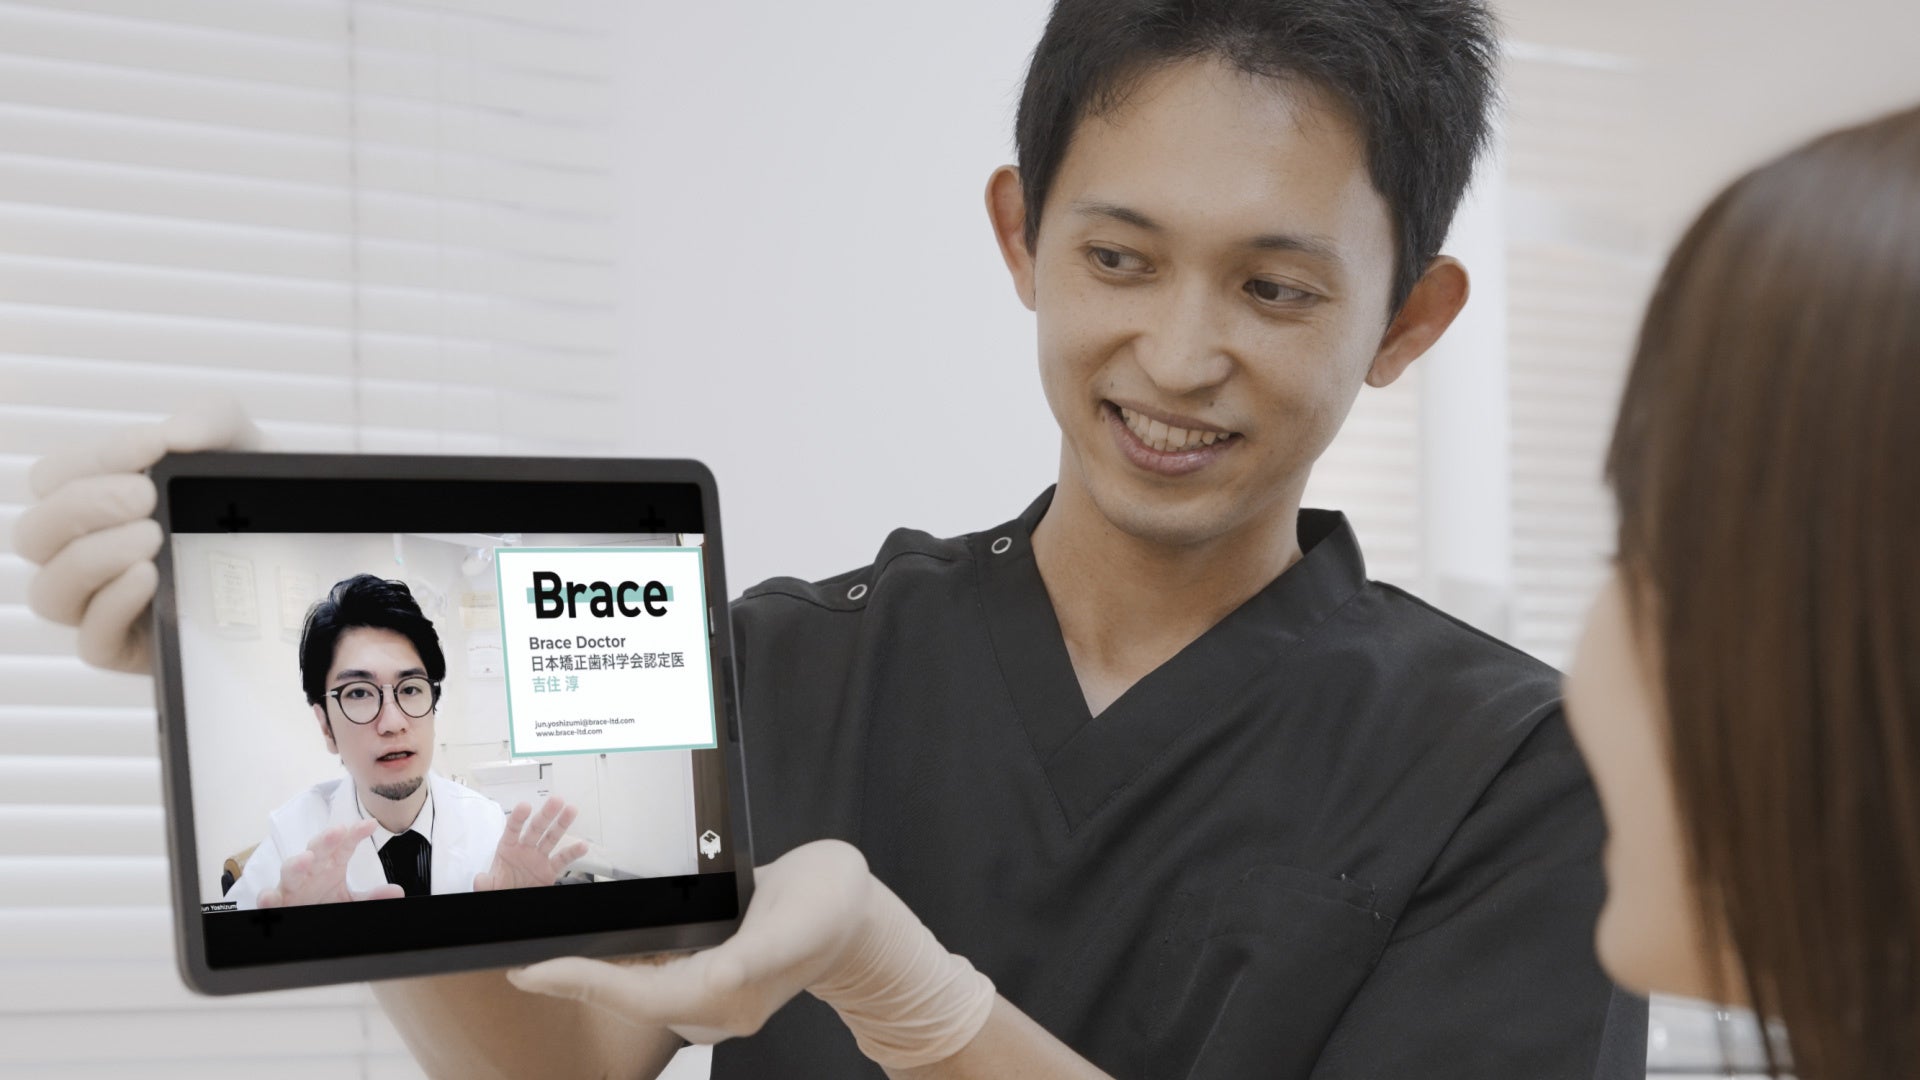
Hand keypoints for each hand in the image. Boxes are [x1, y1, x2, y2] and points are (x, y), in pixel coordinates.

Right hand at [13, 400, 260, 672]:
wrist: (301, 554)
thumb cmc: (245, 496)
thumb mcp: (239, 446)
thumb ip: (209, 419)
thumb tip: (173, 434)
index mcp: (92, 497)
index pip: (54, 477)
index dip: (95, 458)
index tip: (155, 445)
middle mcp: (84, 551)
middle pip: (35, 534)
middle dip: (83, 508)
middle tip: (145, 495)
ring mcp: (101, 604)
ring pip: (49, 592)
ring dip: (93, 558)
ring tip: (152, 537)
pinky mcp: (129, 649)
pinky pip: (91, 641)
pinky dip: (113, 604)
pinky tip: (151, 576)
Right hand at [257, 820, 405, 907]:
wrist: (301, 919)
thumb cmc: (323, 902)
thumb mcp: (350, 900)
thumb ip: (372, 896)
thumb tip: (396, 891)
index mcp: (330, 866)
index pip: (344, 846)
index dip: (355, 834)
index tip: (370, 824)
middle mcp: (310, 872)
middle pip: (316, 851)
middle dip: (325, 841)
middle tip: (337, 831)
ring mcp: (291, 887)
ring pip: (289, 871)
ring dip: (296, 864)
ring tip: (307, 858)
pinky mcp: (277, 903)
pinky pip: (270, 900)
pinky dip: (268, 898)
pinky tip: (271, 896)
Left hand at [474, 796, 588, 891]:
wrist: (515, 901)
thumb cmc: (501, 888)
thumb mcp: (490, 886)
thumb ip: (485, 883)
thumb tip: (480, 879)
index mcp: (507, 849)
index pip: (513, 829)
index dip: (519, 817)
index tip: (524, 806)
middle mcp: (525, 850)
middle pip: (536, 828)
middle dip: (546, 814)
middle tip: (555, 801)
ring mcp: (538, 859)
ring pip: (552, 838)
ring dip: (562, 824)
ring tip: (571, 810)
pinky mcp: (550, 871)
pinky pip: (563, 860)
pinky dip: (573, 853)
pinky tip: (582, 846)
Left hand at [507, 840, 995, 1068]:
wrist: (853, 912)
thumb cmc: (829, 908)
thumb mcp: (799, 920)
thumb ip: (758, 955)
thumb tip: (720, 978)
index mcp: (730, 996)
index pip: (640, 995)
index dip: (584, 984)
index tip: (533, 971)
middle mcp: (713, 1007)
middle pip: (627, 997)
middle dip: (573, 978)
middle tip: (515, 956)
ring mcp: (708, 995)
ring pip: (633, 987)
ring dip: (589, 969)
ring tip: (540, 946)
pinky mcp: (704, 977)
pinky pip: (647, 973)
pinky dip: (613, 959)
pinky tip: (591, 940)